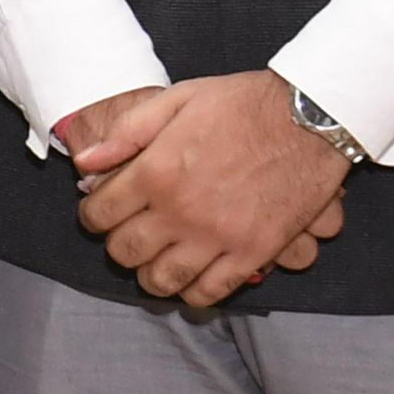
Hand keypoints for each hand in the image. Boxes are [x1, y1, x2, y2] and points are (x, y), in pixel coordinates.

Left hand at [72, 71, 347, 307]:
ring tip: (154, 262)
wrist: (308, 118)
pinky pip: (211, 292)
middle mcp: (180, 210)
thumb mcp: (176, 100)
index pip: (99, 214)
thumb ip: (126, 133)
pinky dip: (193, 294)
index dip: (91, 215)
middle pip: (125, 252)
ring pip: (163, 280)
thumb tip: (85, 162)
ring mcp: (217, 237)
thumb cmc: (240, 103)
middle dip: (117, 245)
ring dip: (149, 275)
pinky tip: (190, 280)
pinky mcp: (253, 253)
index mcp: (156, 170)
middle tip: (127, 235)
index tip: (99, 212)